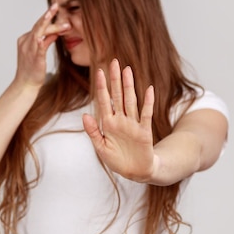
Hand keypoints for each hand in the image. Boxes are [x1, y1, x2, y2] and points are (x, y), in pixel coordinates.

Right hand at [14, 3, 69, 87]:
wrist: (25, 85)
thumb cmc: (33, 70)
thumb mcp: (41, 52)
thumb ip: (47, 41)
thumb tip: (55, 32)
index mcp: (26, 40)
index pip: (38, 25)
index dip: (48, 17)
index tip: (56, 8)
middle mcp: (26, 42)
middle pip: (38, 26)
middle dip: (48, 15)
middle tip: (56, 5)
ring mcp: (29, 50)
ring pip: (39, 33)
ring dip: (50, 24)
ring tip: (56, 15)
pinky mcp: (35, 59)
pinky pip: (39, 48)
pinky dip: (43, 41)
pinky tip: (48, 35)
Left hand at [82, 59, 156, 181]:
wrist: (135, 172)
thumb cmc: (117, 160)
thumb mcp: (100, 148)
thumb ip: (93, 132)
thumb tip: (84, 115)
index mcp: (108, 123)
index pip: (104, 101)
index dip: (102, 86)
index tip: (99, 71)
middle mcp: (120, 120)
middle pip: (118, 96)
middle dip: (115, 79)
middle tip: (114, 61)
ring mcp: (133, 124)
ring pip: (131, 101)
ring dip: (129, 86)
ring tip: (128, 70)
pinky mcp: (144, 131)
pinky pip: (146, 114)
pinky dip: (148, 102)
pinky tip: (149, 89)